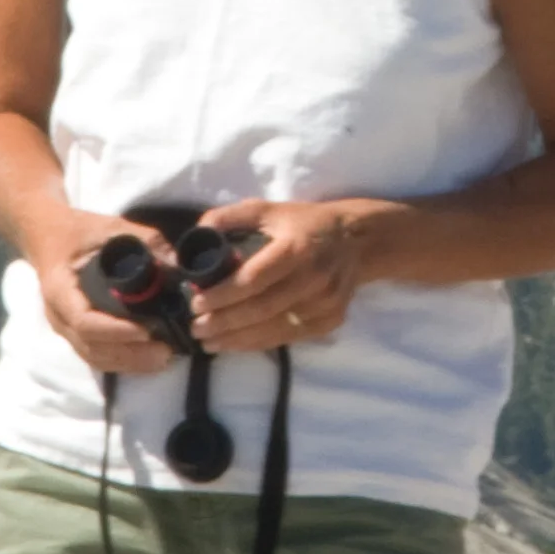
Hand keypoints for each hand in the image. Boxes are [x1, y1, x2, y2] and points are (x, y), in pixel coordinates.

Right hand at [31, 208, 183, 375]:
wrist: (47, 236)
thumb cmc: (77, 232)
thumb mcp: (109, 227)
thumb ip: (143, 240)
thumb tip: (177, 261)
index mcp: (59, 288)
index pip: (84, 321)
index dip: (116, 331)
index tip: (147, 331)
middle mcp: (58, 315)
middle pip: (92, 347)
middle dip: (130, 354)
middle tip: (166, 351)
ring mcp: (64, 328)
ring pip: (94, 357)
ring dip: (129, 363)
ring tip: (163, 358)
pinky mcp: (75, 333)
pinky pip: (96, 356)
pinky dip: (122, 362)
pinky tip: (148, 360)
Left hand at [187, 197, 378, 353]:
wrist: (358, 241)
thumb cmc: (307, 223)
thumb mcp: (271, 210)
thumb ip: (232, 217)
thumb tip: (198, 232)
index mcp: (297, 248)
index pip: (255, 278)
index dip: (224, 294)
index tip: (197, 302)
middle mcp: (314, 278)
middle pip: (262, 309)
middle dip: (224, 322)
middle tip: (196, 327)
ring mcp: (325, 304)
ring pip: (274, 329)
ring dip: (237, 339)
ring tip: (208, 341)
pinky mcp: (330, 321)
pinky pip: (289, 337)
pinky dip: (259, 343)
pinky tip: (236, 343)